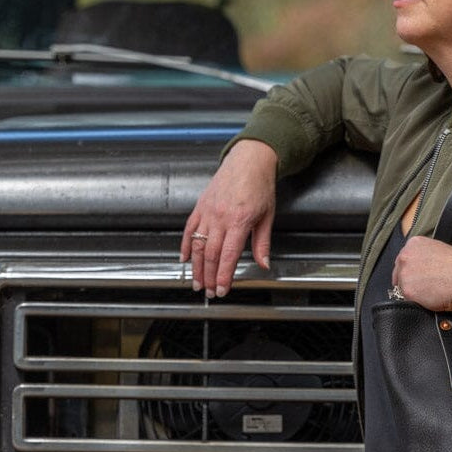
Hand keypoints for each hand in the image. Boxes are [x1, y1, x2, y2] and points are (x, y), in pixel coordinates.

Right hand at [180, 139, 278, 297]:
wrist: (249, 160)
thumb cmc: (260, 186)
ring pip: (197, 244)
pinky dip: (184, 245)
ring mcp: (208, 211)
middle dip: (209, 276)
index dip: (223, 276)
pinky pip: (189, 228)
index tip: (222, 290)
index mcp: (239, 221)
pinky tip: (183, 259)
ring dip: (196, 266)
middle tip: (208, 292)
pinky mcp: (200, 206)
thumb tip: (263, 264)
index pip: (229, 255)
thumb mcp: (267, 216)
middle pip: (210, 253)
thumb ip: (262, 243)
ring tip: (196, 282)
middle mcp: (220, 217)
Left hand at [392, 236, 451, 312]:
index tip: (417, 278)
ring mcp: (404, 273)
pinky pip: (407, 300)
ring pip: (401, 288)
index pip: (403, 261)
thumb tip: (419, 269)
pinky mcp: (408, 290)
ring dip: (412, 293)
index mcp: (412, 244)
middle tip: (424, 288)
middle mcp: (405, 256)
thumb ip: (423, 257)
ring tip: (430, 293)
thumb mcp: (436, 250)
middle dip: (408, 281)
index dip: (410, 271)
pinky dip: (417, 302)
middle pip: (399, 274)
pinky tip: (430, 299)